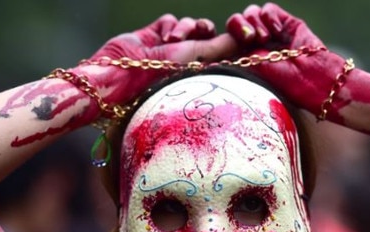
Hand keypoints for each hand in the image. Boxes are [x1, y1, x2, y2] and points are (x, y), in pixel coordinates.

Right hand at [77, 14, 236, 107]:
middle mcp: (189, 62)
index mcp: (204, 73)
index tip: (241, 34)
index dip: (233, 39)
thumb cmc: (163, 73)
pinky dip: (169, 26)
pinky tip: (161, 38)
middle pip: (209, 34)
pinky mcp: (155, 36)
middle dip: (205, 31)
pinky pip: (171, 20)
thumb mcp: (199, 58)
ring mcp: (172, 48)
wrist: (122, 72)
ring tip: (172, 41)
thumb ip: (223, 46)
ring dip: (185, 28)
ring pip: (191, 24)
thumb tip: (247, 38)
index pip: (226, 52)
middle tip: (205, 32)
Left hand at [226, 3, 347, 120]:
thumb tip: (206, 65)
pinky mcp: (286, 23)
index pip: (226, 39)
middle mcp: (257, 44)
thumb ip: (231, 64)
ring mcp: (272, 32)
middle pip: (236, 23)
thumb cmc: (283, 86)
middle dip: (239, 27)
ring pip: (250, 14)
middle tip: (249, 39)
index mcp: (244, 57)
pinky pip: (268, 9)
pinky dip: (268, 17)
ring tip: (264, 38)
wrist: (313, 81)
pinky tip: (276, 31)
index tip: (229, 47)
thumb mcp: (251, 74)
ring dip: (254, 23)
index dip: (224, 38)